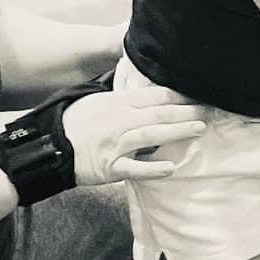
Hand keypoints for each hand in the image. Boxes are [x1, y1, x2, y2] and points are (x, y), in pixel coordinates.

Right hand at [61, 85, 208, 185]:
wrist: (49, 145)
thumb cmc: (74, 122)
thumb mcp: (96, 100)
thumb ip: (123, 96)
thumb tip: (146, 91)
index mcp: (118, 103)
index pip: (154, 95)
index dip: (179, 95)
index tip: (199, 93)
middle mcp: (120, 121)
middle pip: (158, 113)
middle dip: (186, 111)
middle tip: (210, 110)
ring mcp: (116, 144)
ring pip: (151, 135)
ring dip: (177, 132)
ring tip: (199, 129)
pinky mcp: (111, 167)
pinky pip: (134, 168)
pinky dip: (152, 169)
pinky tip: (171, 168)